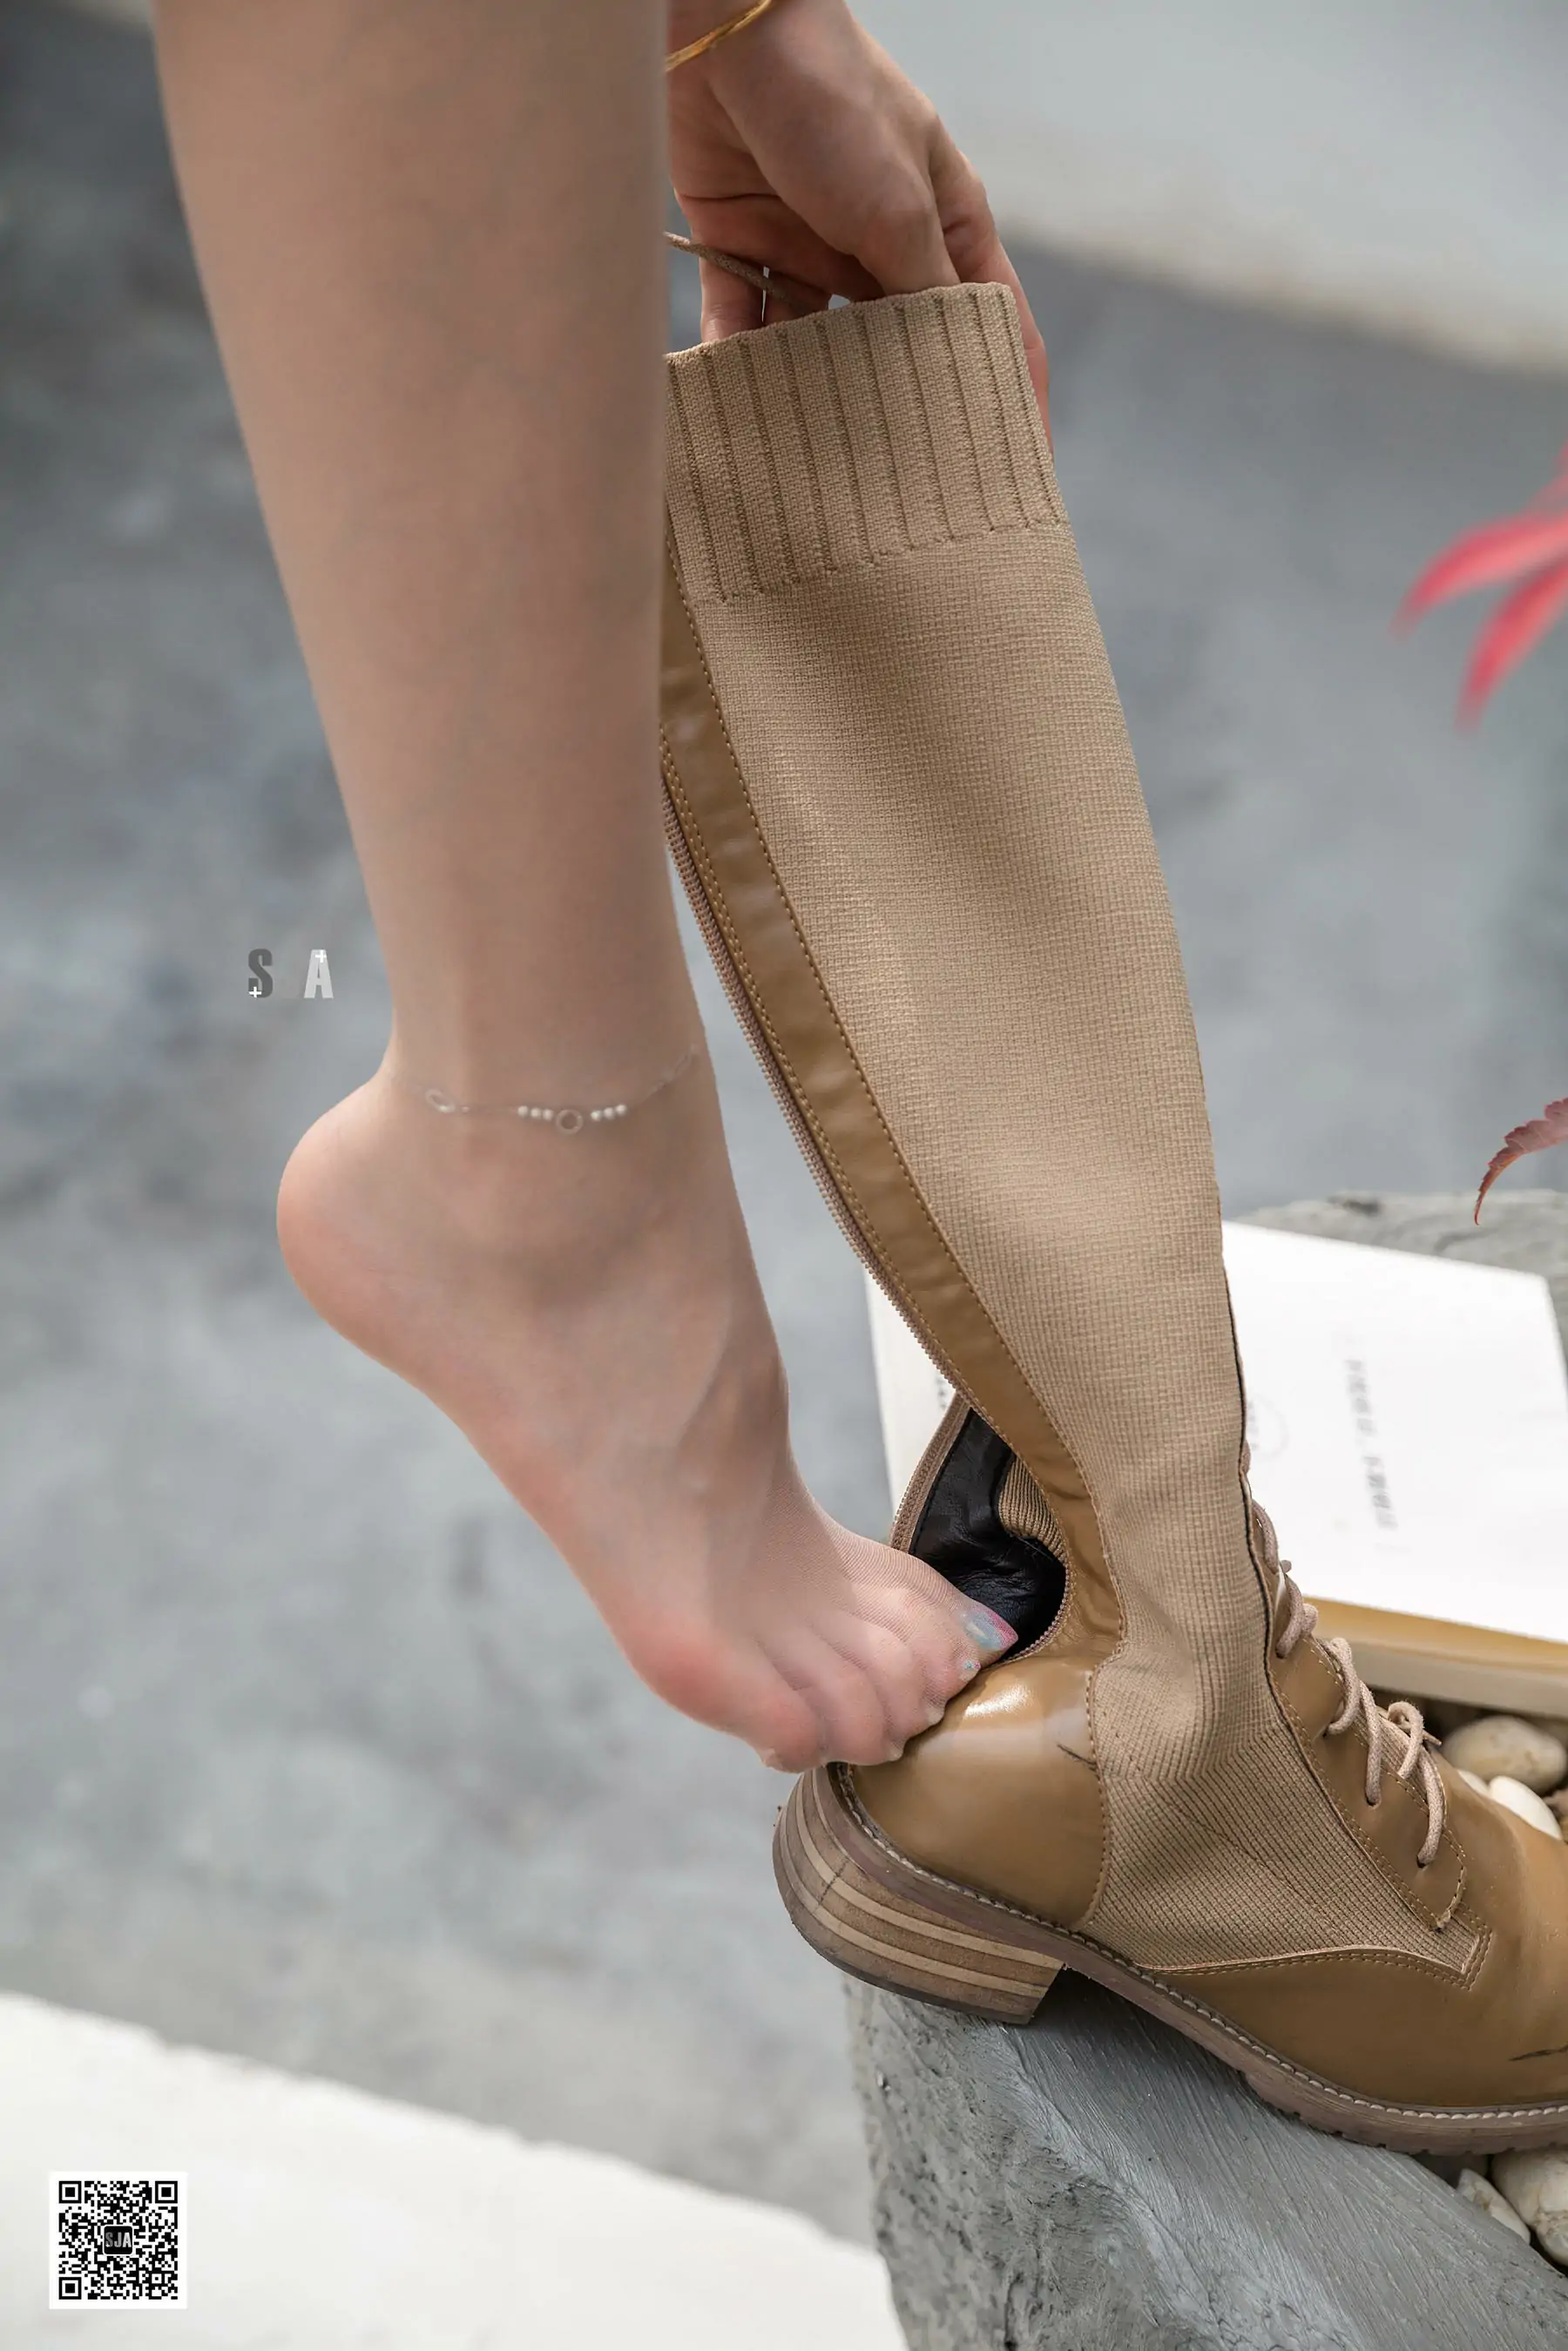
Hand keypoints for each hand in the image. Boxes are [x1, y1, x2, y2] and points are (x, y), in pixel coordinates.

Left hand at [667, 0, 1049, 434]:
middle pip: (901, 348)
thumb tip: (945, 380)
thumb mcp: (897, 206)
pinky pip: (744, 323)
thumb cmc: (833, 100)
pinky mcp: (743, 243)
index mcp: (945, 222)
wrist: (720, 32)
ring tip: (814, 467)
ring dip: (811, 395)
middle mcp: (882, 240)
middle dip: (901, 413)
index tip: (1022, 473)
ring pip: (818, 347)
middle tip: (905, 496)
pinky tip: (737, 409)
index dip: (1012, 396)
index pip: (993, 324)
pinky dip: (738, 363)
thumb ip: (923, 294)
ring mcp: (812, 243)